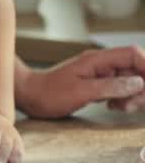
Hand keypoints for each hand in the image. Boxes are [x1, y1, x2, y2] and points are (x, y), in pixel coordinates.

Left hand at [17, 46, 144, 118]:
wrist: (28, 96)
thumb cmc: (49, 93)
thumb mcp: (81, 92)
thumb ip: (111, 87)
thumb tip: (139, 82)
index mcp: (97, 60)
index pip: (133, 54)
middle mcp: (101, 64)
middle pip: (136, 69)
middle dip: (142, 87)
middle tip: (131, 105)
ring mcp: (99, 74)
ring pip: (130, 80)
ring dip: (133, 95)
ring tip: (120, 108)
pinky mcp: (96, 84)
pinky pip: (119, 88)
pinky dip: (122, 98)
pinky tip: (113, 107)